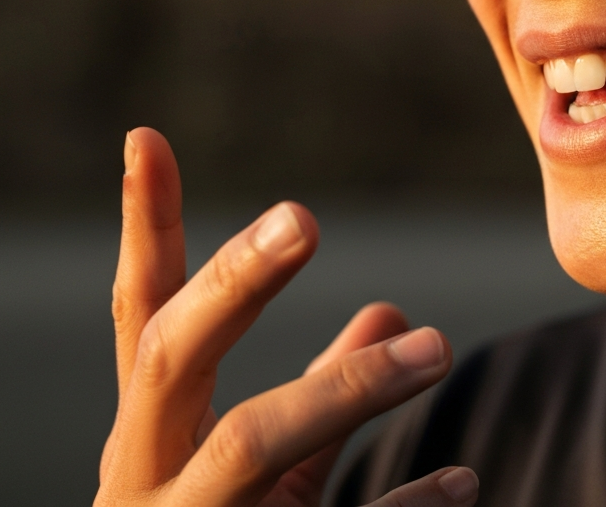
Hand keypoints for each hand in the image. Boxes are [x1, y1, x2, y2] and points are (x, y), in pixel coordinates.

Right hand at [95, 127, 477, 506]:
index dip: (145, 226)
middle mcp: (148, 479)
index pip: (142, 311)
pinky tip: (463, 485)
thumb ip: (319, 389)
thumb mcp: (261, 470)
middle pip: (172, 357)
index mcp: (148, 434)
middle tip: (305, 216)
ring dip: (346, 387)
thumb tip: (391, 310)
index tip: (147, 135)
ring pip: (252, 444)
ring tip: (435, 348)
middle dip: (233, 282)